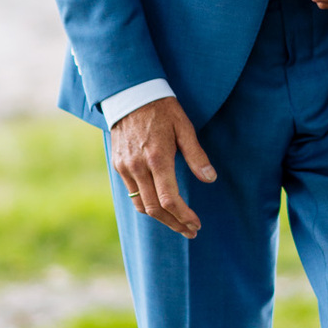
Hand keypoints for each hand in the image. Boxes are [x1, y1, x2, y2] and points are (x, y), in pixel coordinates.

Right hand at [111, 95, 215, 236]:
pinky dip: (146, 204)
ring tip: (178, 223)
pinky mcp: (118, 165)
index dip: (184, 216)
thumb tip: (210, 179)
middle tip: (191, 231)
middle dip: (174, 224)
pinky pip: (132, 193)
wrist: (130, 95)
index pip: (169, 199)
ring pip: (141, 205)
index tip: (196, 224)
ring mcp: (125, 167)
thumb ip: (196, 156)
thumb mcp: (184, 128)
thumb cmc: (163, 109)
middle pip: (155, 208)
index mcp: (157, 158)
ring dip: (160, 218)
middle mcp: (138, 166)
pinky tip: (161, 207)